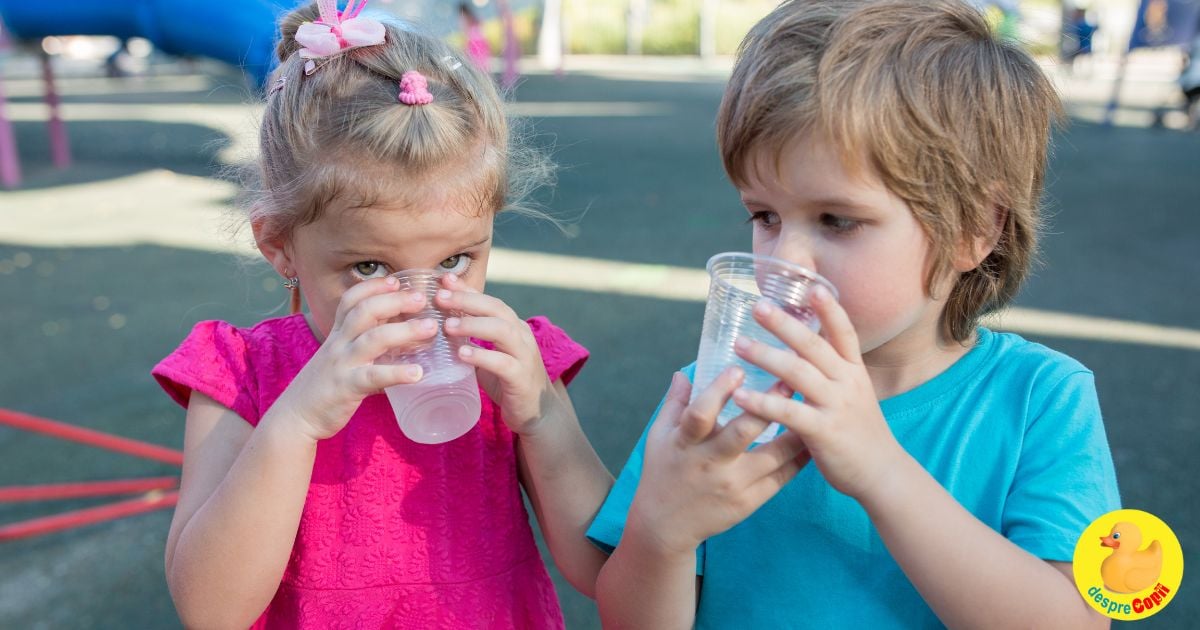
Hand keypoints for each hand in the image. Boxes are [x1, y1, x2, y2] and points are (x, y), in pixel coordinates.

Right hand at [281, 276, 437, 440]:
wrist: (295, 416)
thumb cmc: (324, 386)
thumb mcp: (340, 357)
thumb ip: (362, 345)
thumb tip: (398, 336)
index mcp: (337, 335)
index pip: (351, 300)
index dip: (373, 287)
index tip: (397, 280)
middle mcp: (339, 344)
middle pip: (365, 311)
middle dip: (394, 300)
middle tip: (422, 298)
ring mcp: (342, 364)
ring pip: (373, 339)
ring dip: (404, 330)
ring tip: (430, 328)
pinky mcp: (346, 387)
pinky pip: (373, 377)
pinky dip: (397, 373)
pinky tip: (418, 373)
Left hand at [435, 274, 555, 434]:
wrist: (537, 413)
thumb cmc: (508, 381)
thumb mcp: (489, 355)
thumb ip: (472, 341)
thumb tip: (438, 327)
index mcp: (513, 327)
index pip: (490, 301)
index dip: (468, 289)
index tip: (444, 280)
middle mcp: (521, 336)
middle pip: (496, 309)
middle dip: (467, 300)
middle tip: (440, 298)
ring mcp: (524, 356)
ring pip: (502, 330)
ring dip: (473, 325)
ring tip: (448, 326)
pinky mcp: (521, 378)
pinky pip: (503, 363)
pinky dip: (482, 356)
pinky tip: (463, 354)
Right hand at [626, 368, 809, 555]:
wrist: (666, 525)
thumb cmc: (663, 472)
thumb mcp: (659, 437)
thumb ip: (675, 404)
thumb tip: (683, 373)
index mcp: (685, 443)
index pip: (700, 414)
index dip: (718, 391)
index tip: (738, 369)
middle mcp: (710, 463)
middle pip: (743, 432)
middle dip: (768, 405)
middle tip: (790, 381)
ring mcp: (732, 485)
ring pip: (773, 455)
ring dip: (795, 430)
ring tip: (812, 406)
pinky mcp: (748, 502)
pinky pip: (781, 477)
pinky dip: (798, 458)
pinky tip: (810, 439)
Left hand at [730, 286, 906, 501]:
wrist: (882, 474)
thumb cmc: (860, 433)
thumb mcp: (854, 395)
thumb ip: (834, 373)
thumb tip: (806, 350)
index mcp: (854, 372)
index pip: (844, 333)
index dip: (830, 309)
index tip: (812, 287)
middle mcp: (847, 383)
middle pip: (813, 346)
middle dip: (784, 324)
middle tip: (757, 306)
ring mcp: (836, 406)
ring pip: (797, 373)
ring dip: (765, 356)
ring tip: (738, 344)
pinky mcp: (823, 432)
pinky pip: (788, 412)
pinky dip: (762, 403)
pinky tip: (740, 397)